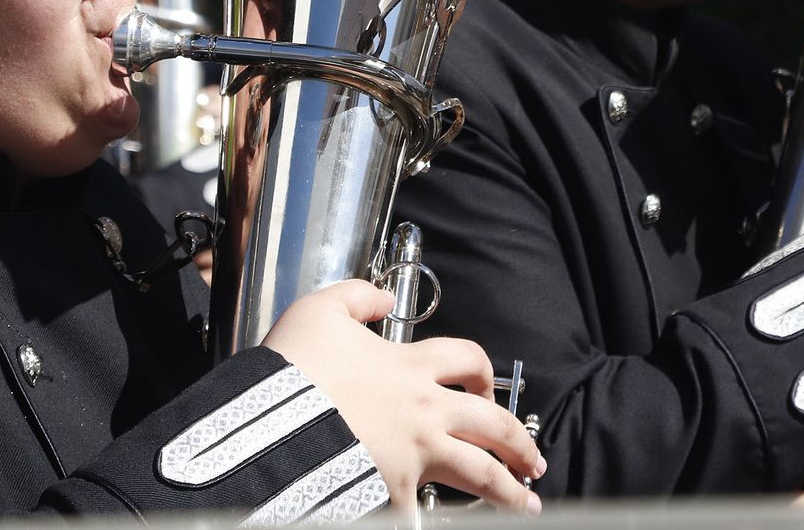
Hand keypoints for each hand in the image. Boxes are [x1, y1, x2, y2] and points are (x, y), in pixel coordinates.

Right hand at [261, 280, 543, 515]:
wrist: (270, 419)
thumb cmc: (294, 369)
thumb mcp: (319, 310)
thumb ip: (355, 296)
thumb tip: (381, 297)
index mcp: (410, 367)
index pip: (468, 361)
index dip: (486, 375)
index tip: (493, 394)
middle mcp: (424, 411)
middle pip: (495, 425)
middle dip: (520, 443)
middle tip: (533, 461)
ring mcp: (415, 455)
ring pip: (481, 474)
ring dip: (509, 490)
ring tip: (527, 502)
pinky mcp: (394, 492)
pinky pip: (421, 510)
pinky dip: (425, 516)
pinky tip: (432, 521)